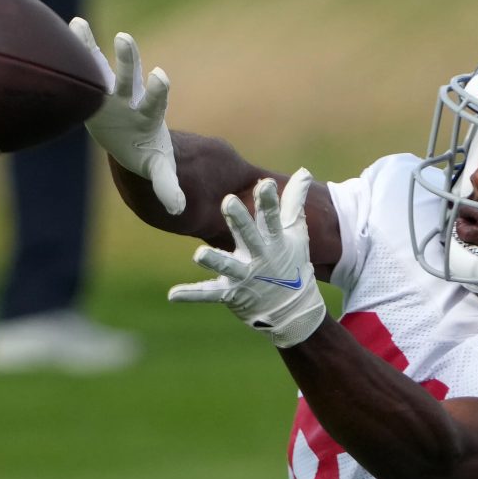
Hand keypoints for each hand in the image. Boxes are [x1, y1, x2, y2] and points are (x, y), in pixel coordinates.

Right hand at [70, 18, 185, 214]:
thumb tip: (179, 209)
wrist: (131, 140)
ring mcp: (111, 91)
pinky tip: (66, 25)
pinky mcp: (94, 89)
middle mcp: (131, 98)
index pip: (155, 101)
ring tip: (78, 24)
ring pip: (102, 67)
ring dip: (92, 48)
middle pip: (130, 77)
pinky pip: (85, 66)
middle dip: (128, 61)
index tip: (160, 76)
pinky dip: (77, 48)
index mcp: (149, 117)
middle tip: (124, 39)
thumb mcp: (158, 169)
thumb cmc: (147, 153)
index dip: (157, 90)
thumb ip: (168, 185)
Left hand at [168, 168, 325, 347]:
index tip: (265, 183)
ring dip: (213, 260)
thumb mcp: (295, 232)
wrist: (292, 307)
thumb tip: (305, 170)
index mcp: (274, 240)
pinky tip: (172, 295)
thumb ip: (294, 201)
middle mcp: (259, 256)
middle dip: (239, 220)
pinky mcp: (230, 293)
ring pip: (227, 266)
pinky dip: (191, 295)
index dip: (268, 201)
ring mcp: (244, 276)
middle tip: (228, 201)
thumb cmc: (290, 261)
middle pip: (248, 235)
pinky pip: (208, 293)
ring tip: (198, 255)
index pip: (272, 217)